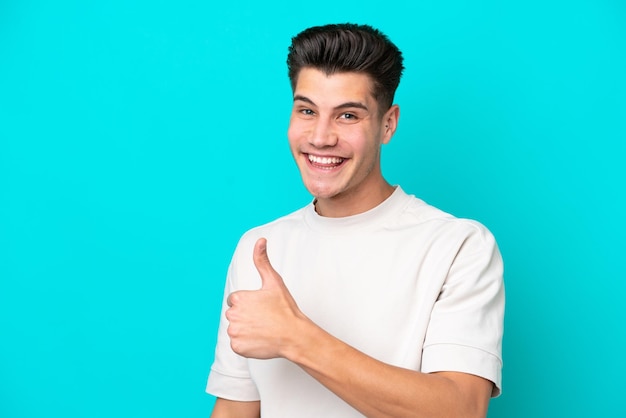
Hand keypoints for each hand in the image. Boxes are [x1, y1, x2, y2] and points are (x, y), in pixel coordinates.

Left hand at [225, 238, 303, 358]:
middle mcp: (232, 314)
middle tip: (264, 319)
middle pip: (235, 315)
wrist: (294, 335)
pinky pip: (238, 344)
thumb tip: (260, 241)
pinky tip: (260, 339)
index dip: (250, 304)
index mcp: (238, 298)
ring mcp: (234, 332)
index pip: (236, 300)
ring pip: (236, 329)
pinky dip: (247, 344)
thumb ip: (262, 260)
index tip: (262, 308)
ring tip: (263, 329)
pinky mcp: (237, 347)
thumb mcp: (274, 282)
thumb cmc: (285, 309)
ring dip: (246, 330)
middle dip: (247, 316)